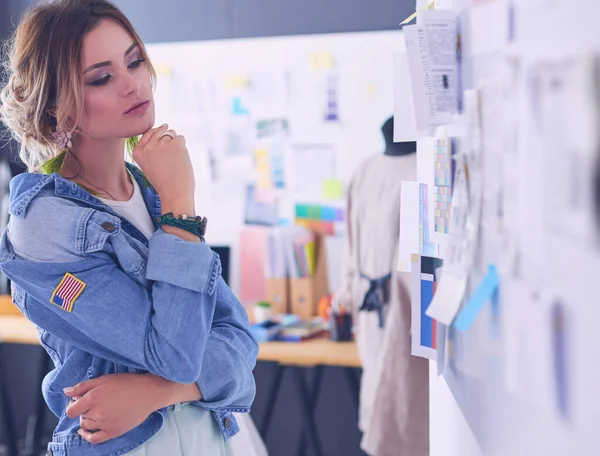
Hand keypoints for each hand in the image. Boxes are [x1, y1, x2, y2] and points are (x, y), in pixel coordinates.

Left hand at [64, 373, 201, 443]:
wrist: (149, 392)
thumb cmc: (129, 383)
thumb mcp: (105, 379)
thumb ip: (83, 386)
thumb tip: (66, 392)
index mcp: (93, 398)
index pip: (71, 410)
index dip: (73, 405)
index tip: (79, 401)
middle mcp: (97, 412)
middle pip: (80, 416)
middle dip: (83, 410)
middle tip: (94, 402)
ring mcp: (105, 424)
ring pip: (86, 426)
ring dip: (87, 419)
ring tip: (97, 411)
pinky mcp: (113, 432)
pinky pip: (94, 439)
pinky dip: (87, 436)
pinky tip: (85, 432)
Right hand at [132, 124, 194, 211]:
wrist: (174, 193)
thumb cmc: (164, 182)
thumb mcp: (148, 165)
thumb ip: (149, 149)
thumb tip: (160, 130)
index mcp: (138, 152)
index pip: (147, 133)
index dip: (156, 134)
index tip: (161, 140)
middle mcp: (148, 146)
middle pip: (160, 131)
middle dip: (166, 138)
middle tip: (171, 154)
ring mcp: (162, 143)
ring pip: (171, 134)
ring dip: (175, 143)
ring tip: (174, 160)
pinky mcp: (175, 143)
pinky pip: (180, 138)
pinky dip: (182, 147)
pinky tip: (180, 159)